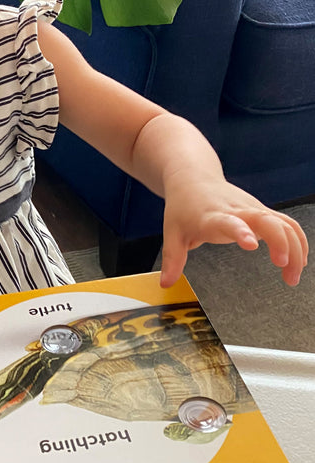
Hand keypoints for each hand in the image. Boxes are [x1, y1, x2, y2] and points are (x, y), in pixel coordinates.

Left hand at [159, 179, 308, 287]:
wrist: (193, 178)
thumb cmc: (183, 206)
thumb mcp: (172, 232)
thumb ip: (172, 259)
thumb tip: (165, 284)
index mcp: (212, 216)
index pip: (229, 221)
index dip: (241, 231)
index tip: (251, 245)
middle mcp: (237, 210)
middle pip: (267, 220)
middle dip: (281, 242)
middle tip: (284, 267)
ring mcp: (253, 209)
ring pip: (284, 223)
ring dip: (295, 248)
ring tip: (292, 277)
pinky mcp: (262, 211)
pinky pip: (288, 224)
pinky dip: (298, 242)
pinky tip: (298, 262)